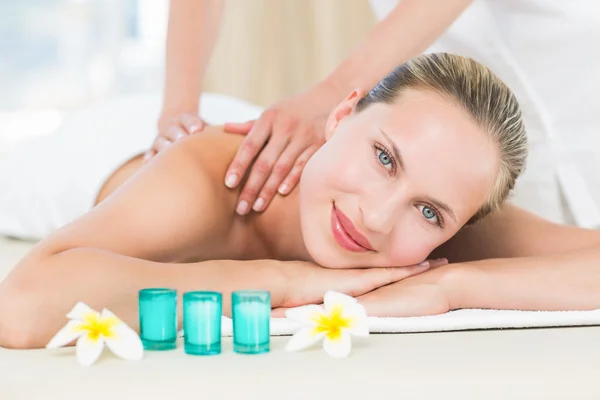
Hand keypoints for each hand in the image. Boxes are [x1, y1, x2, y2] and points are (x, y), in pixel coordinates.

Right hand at [145, 112, 207, 160]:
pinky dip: (149, 155)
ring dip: (164, 145)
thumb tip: (231, 137)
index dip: (193, 124)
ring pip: (160, 141)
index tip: (197, 130)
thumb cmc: (197, 131)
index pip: (189, 119)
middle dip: (177, 134)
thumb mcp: (205, 126)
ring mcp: (162, 137)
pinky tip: (148, 161)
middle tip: (182, 139)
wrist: (178, 124)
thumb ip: (212, 131)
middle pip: (173, 130)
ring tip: (168, 150)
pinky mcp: (155, 148)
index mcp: (185, 119)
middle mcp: (172, 127)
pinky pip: (151, 151)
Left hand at [223, 83, 341, 214]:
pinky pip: (303, 166)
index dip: (238, 165)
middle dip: (251, 187)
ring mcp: (304, 136)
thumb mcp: (271, 113)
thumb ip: (249, 125)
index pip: (249, 145)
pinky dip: (291, 180)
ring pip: (282, 168)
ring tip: (256, 207)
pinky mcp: (319, 145)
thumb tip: (224, 128)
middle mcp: (285, 127)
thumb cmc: (292, 110)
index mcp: (269, 118)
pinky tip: (280, 194)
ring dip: (268, 190)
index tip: (228, 184)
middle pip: (264, 162)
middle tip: (240, 208)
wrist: (327, 99)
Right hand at [269, 259, 440, 314]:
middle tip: (434, 261)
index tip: (410, 268)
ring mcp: (360, 275)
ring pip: (394, 269)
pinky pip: (390, 273)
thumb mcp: (317, 298)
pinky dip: (407, 268)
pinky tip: (424, 265)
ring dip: (415, 266)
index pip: (378, 273)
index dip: (394, 270)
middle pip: (390, 269)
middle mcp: (358, 274)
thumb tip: (330, 311)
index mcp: (350, 280)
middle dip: (411, 265)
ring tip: (437, 262)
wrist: (286, 283)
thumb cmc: (295, 292)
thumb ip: (328, 301)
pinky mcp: (361, 279)